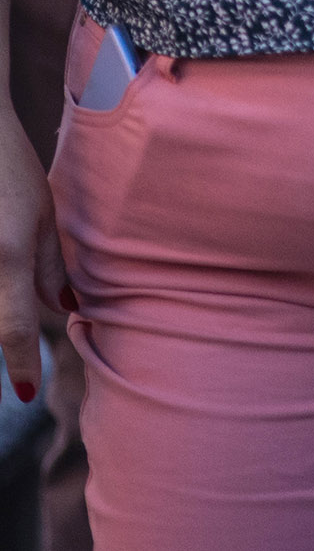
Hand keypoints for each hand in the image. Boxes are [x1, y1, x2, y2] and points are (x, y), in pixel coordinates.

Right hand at [0, 122, 59, 406]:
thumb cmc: (8, 167)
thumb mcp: (40, 214)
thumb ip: (48, 267)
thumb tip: (61, 310)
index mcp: (6, 257)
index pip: (12, 329)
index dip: (20, 364)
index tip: (28, 393)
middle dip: (4, 333)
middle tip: (20, 311)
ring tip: (13, 257)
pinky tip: (3, 263)